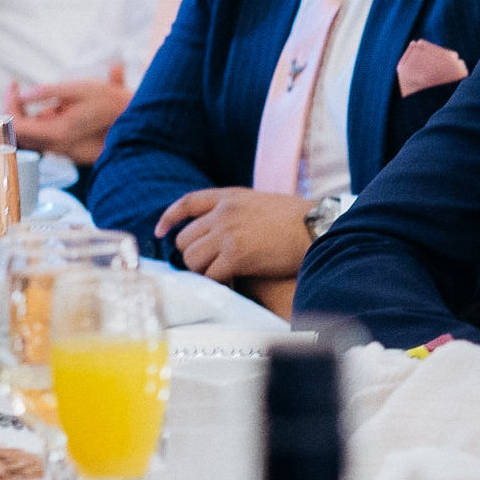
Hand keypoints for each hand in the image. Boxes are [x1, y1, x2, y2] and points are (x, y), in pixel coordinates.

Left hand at [8, 66, 128, 160]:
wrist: (137, 121)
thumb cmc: (109, 102)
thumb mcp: (78, 89)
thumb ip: (47, 92)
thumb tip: (22, 94)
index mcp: (57, 132)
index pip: (17, 124)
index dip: (9, 104)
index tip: (14, 85)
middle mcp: (57, 145)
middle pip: (20, 131)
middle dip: (16, 108)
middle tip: (18, 88)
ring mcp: (62, 149)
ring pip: (32, 134)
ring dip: (30, 114)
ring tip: (50, 97)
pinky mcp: (68, 148)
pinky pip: (45, 136)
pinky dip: (42, 120)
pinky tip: (59, 107)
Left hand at [154, 187, 315, 282]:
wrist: (319, 229)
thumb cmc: (299, 220)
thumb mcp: (262, 203)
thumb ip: (237, 211)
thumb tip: (217, 232)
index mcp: (231, 196)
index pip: (188, 202)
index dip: (169, 218)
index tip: (160, 231)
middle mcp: (224, 213)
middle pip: (185, 239)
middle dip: (194, 255)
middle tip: (211, 265)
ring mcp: (228, 234)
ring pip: (193, 259)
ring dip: (205, 271)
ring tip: (226, 273)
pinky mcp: (236, 256)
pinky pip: (211, 276)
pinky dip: (219, 283)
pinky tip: (234, 282)